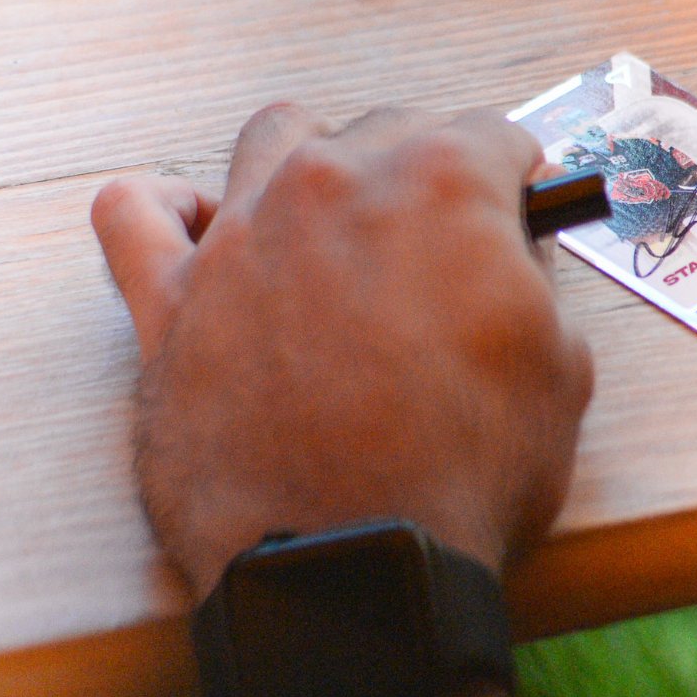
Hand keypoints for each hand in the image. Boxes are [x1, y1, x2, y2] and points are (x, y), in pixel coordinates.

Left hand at [91, 104, 594, 597]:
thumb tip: (511, 257)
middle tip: (445, 245)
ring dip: (316, 164)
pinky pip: (134, 211)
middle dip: (427, 172)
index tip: (521, 211)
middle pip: (388, 129)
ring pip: (274, 137)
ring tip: (336, 223)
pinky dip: (167, 209)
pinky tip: (203, 232)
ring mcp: (241, 233)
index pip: (495, 133)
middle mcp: (335, 182)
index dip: (520, 179)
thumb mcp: (562, 364)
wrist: (358, 566)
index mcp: (444, 181)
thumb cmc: (467, 470)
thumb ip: (535, 281)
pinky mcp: (169, 300)